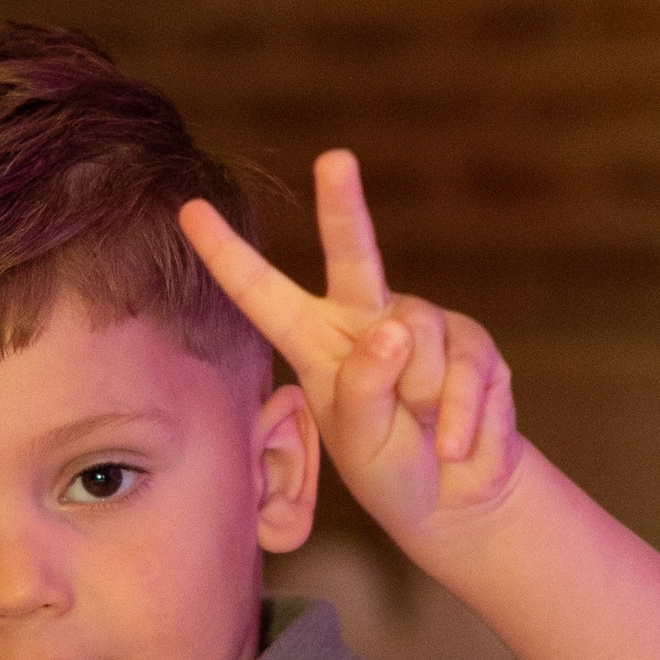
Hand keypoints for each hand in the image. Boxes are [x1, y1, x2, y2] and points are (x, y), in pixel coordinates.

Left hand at [180, 151, 519, 561]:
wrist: (458, 498)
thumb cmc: (391, 469)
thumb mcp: (360, 443)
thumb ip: (364, 389)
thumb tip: (395, 326)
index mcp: (313, 342)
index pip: (261, 294)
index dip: (226, 254)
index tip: (187, 211)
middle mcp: (366, 319)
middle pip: (354, 254)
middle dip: (344, 205)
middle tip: (335, 160)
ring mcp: (421, 325)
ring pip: (422, 343)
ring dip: (427, 404)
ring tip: (427, 438)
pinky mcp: (472, 342)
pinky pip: (468, 369)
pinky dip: (465, 419)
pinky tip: (459, 444)